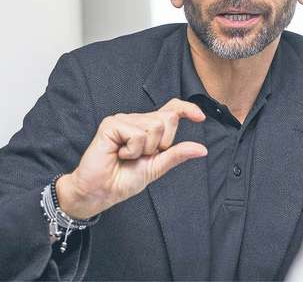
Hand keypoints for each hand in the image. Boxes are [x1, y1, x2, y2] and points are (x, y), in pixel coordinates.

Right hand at [56, 98, 206, 219]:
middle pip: (167, 119)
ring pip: (153, 127)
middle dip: (160, 144)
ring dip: (143, 150)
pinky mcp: (111, 124)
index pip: (170, 110)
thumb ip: (176, 155)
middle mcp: (136, 119)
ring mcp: (123, 120)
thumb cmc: (122, 180)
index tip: (200, 117)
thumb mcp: (156, 168)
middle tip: (140, 156)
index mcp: (147, 128)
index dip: (186, 109)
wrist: (100, 192)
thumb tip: (201, 149)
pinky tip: (119, 154)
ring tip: (126, 156)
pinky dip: (132, 150)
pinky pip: (137, 134)